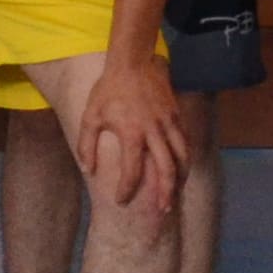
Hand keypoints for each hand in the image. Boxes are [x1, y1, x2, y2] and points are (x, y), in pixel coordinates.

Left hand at [72, 53, 190, 220]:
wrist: (133, 62)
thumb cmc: (109, 89)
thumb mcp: (90, 115)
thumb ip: (87, 144)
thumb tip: (88, 170)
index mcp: (131, 133)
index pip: (132, 171)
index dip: (126, 189)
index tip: (120, 200)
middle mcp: (154, 131)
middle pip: (166, 169)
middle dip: (165, 193)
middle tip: (162, 210)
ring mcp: (168, 123)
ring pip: (182, 157)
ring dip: (180, 179)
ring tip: (176, 194)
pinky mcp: (176, 115)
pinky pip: (185, 142)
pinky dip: (185, 159)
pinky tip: (181, 168)